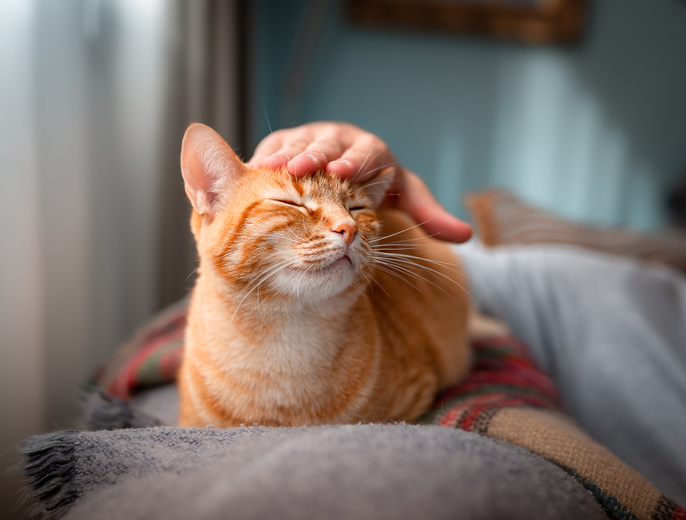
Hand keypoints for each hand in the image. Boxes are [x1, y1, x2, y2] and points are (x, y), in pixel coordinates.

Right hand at [247, 122, 472, 242]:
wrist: (348, 164)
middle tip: (302, 167)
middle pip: (328, 144)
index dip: (355, 161)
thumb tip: (465, 236)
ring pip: (298, 142)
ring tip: (270, 167)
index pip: (365, 153)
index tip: (345, 172)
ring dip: (284, 155)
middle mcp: (341, 139)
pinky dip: (264, 158)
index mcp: (371, 149)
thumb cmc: (378, 182)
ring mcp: (311, 137)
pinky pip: (274, 147)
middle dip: (315, 155)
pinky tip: (250, 170)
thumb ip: (428, 214)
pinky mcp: (286, 142)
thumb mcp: (405, 196)